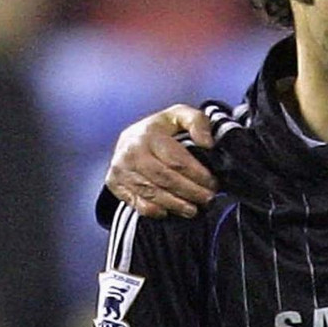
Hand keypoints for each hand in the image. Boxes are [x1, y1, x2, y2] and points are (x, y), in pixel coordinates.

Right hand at [104, 104, 218, 218]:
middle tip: (207, 198)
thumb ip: (197, 122)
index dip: (197, 174)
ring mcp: (120, 169)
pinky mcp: (114, 182)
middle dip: (190, 192)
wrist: (133, 135)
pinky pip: (136, 202)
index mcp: (148, 134)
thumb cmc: (161, 128)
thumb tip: (207, 142)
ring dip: (175, 204)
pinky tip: (168, 211)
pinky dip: (154, 210)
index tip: (213, 182)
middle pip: (165, 178)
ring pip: (152, 193)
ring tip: (193, 209)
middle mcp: (131, 152)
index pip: (176, 160)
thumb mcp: (180, 115)